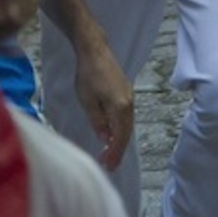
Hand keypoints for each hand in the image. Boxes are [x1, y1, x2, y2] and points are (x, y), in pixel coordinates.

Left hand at [73, 36, 134, 170]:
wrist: (95, 50)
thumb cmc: (88, 74)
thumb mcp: (87, 101)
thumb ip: (98, 122)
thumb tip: (106, 138)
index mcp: (120, 108)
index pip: (120, 137)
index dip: (114, 153)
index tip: (108, 166)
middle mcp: (129, 103)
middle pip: (127, 132)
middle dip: (118, 150)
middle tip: (109, 164)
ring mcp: (129, 96)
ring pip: (127, 124)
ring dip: (120, 139)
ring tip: (109, 152)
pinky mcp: (126, 91)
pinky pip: (126, 116)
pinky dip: (121, 127)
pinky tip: (113, 132)